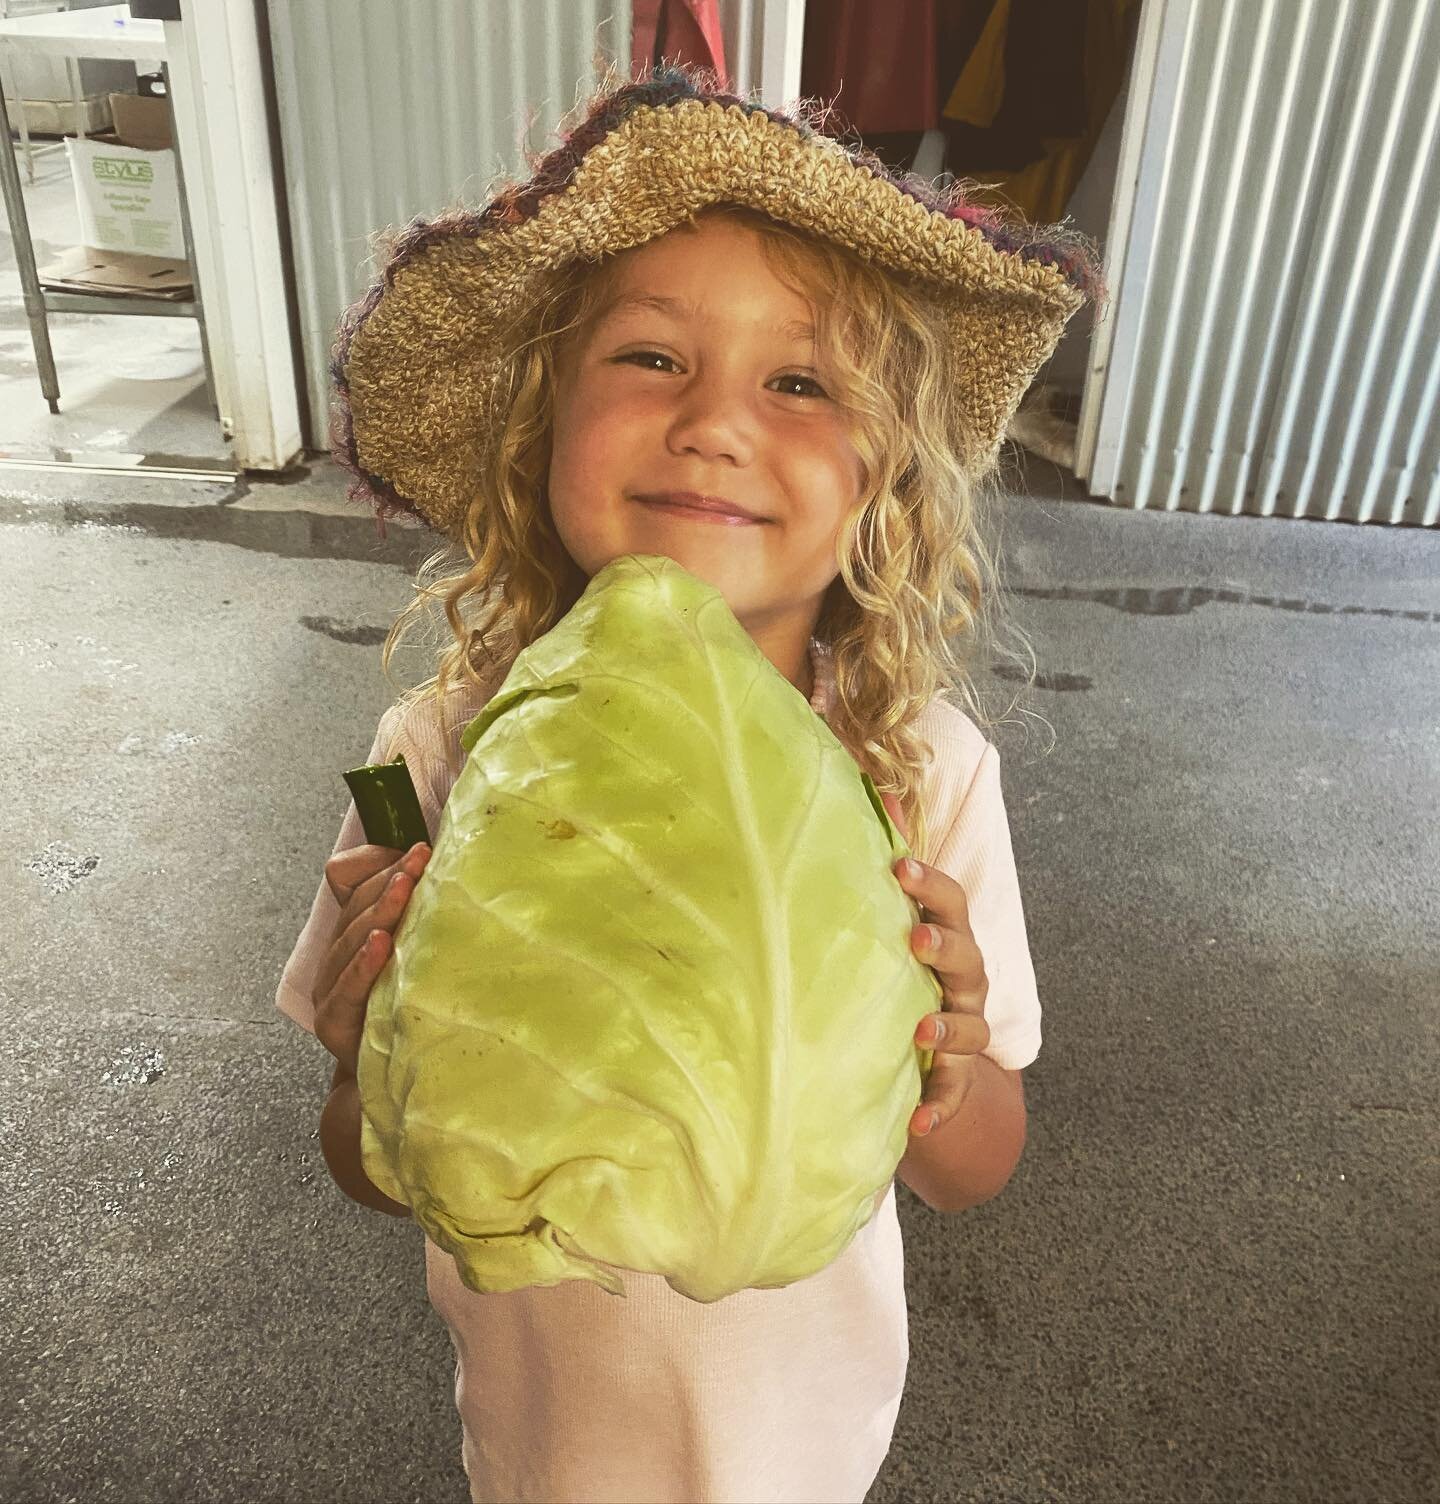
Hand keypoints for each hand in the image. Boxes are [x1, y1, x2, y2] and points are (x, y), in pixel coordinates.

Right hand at [312, 841, 430, 1078]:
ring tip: (404, 886)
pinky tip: (382, 944)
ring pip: (351, 938)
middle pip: (357, 906)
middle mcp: (339, 956)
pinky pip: (346, 988)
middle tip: (420, 859)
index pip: (356, 884)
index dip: (384, 863)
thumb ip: (422, 915)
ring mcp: (331, 988)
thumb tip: (440, 871)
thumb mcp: (423, 955)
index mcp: (356, 932)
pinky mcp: (332, 1022)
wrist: (405, 1078)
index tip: (422, 849)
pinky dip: (363, 964)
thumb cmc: (417, 1010)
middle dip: (389, 880)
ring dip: (379, 909)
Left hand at [880, 793, 990, 1139]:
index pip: (950, 903)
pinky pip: (953, 1095)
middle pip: (967, 959)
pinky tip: (917, 1124)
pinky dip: (938, 1108)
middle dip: (944, 947)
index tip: (897, 867)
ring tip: (920, 1034)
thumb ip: (873, 874)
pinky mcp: (955, 1081)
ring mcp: (964, 1032)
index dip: (928, 884)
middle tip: (914, 940)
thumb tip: (861, 794)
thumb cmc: (896, 975)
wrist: (932, 1058)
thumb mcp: (885, 928)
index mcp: (945, 939)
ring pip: (970, 1027)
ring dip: (947, 1029)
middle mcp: (962, 983)